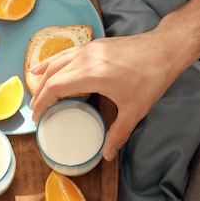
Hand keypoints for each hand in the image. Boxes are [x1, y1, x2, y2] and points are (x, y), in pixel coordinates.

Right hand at [29, 32, 179, 160]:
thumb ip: (118, 133)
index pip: (55, 87)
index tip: (37, 116)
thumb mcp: (134, 110)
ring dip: (44, 76)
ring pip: (57, 61)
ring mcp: (89, 49)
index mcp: (91, 74)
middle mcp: (85, 58)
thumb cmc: (150, 78)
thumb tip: (107, 155)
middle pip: (53, 75)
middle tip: (35, 111)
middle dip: (40, 93)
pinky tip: (46, 66)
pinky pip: (66, 53)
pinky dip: (53, 62)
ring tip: (34, 88)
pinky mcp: (95, 45)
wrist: (165, 49)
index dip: (43, 102)